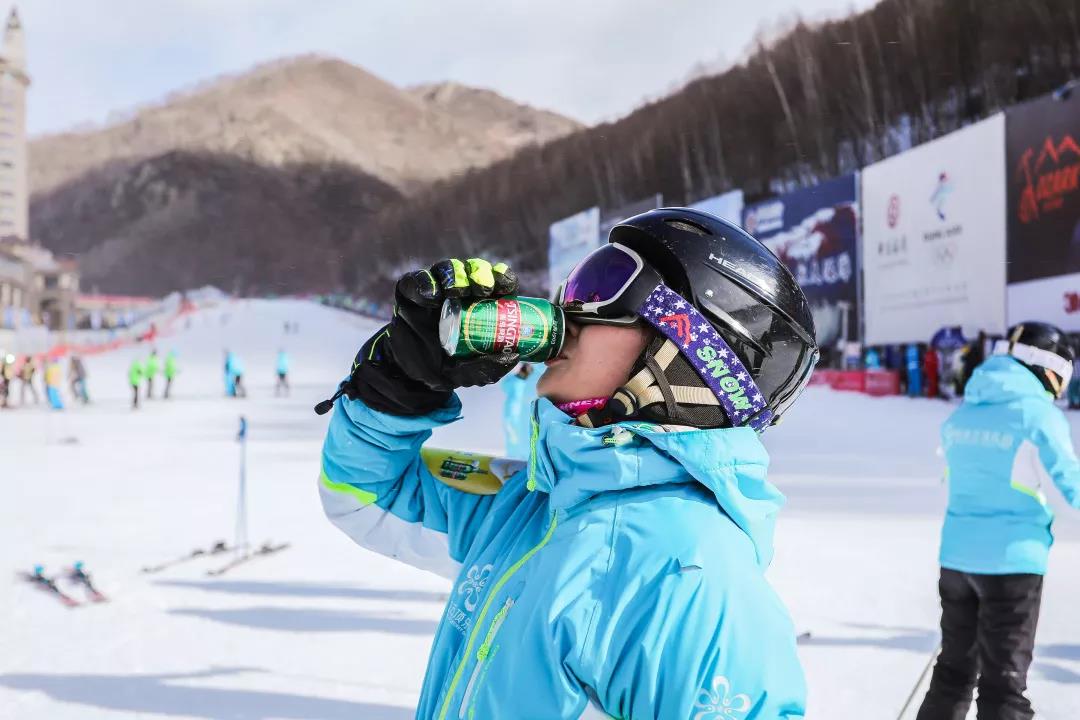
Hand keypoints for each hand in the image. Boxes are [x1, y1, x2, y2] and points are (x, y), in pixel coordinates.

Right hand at [345, 258, 520, 415]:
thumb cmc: (444, 368)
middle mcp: (459, 292)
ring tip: (458, 291)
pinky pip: (416, 281)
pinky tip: (432, 295)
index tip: (506, 288)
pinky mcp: (409, 292)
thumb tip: (514, 356)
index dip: (503, 279)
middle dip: (481, 274)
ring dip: (456, 275)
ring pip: (447, 269)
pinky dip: (426, 283)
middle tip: (484, 289)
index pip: (496, 283)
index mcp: (479, 304)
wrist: (408, 375)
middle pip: (473, 270)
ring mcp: (434, 289)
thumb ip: (488, 369)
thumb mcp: (468, 374)